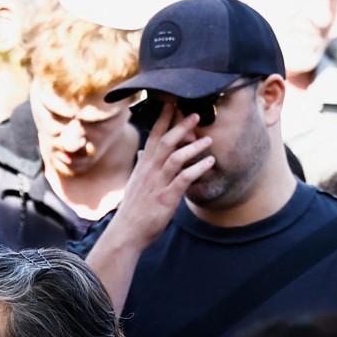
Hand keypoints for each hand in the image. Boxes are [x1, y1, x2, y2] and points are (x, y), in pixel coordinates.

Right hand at [112, 102, 214, 247]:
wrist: (126, 233)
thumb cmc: (133, 209)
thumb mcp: (135, 183)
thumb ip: (142, 166)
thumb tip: (142, 152)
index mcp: (143, 166)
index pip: (153, 137)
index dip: (163, 120)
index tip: (172, 104)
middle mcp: (149, 172)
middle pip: (165, 142)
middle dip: (180, 127)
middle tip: (195, 114)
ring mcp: (157, 184)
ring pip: (175, 158)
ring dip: (193, 147)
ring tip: (208, 139)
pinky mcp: (166, 197)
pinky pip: (183, 179)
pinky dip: (197, 169)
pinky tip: (209, 163)